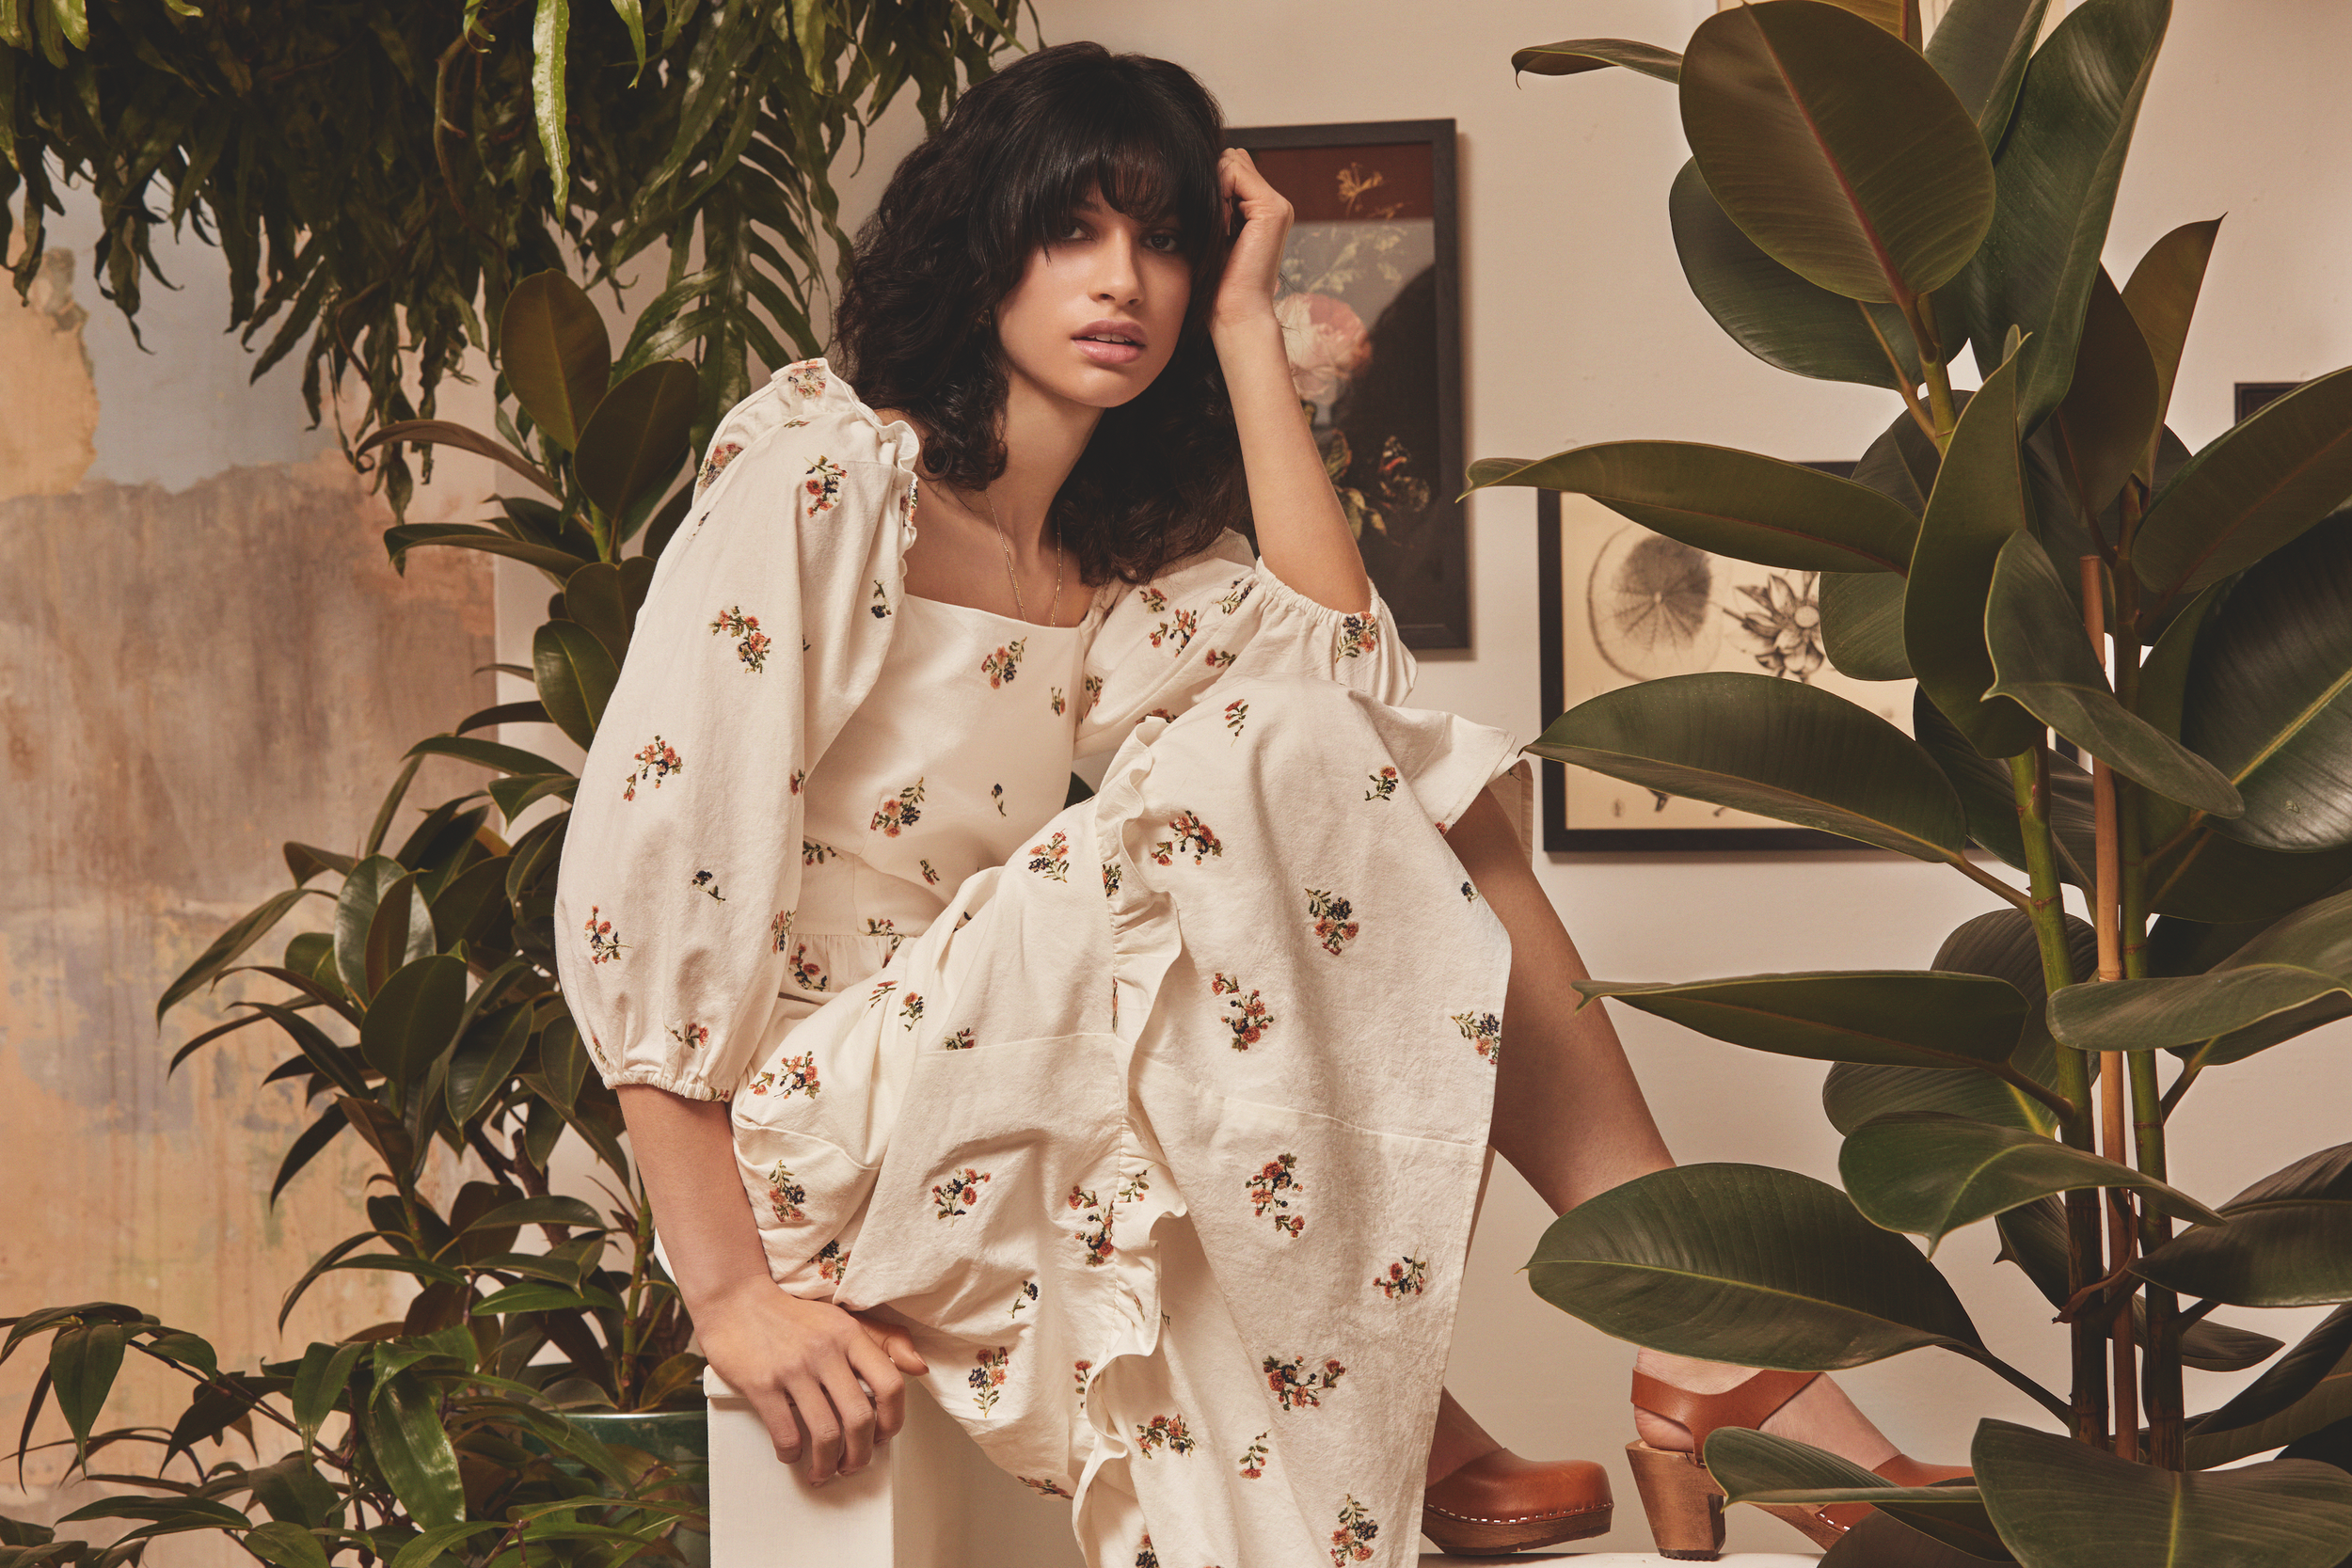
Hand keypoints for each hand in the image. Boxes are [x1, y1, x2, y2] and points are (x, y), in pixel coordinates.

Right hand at [693, 1274, 929, 1485]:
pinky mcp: (762, 1384)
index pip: (890, 1385)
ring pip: (825, 1432)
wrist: (736, 1301)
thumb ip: (884, 1340)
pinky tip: (792, 1454)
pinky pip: (786, 1433)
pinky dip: (792, 1454)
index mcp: (850, 1335)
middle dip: (860, 1454)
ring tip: (823, 1470)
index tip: (883, 1436)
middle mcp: (826, 1351)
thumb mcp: (842, 1320)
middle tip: (852, 1465)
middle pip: (860, 1418)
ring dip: (827, 1463)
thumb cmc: (792, 1316)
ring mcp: (793, 1368)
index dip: (893, 1420)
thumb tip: (919, 1367)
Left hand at [1210, 146, 1292, 332]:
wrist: (1236, 312)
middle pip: (1232, 159)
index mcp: (1262, 209)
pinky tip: (1222, 226)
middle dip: (1213, 183)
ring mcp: (1277, 205)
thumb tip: (1197, 173)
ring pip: (1232, 161)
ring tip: (1218, 226)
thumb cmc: (1219, 282)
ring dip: (1215, 190)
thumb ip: (1216, 203)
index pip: (1231, 167)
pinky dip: (1219, 194)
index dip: (1211, 186)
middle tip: (1213, 224)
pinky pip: (1234, 172)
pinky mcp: (1272, 209)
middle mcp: (1274, 203)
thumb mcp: (1213, 234)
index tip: (1208, 223)